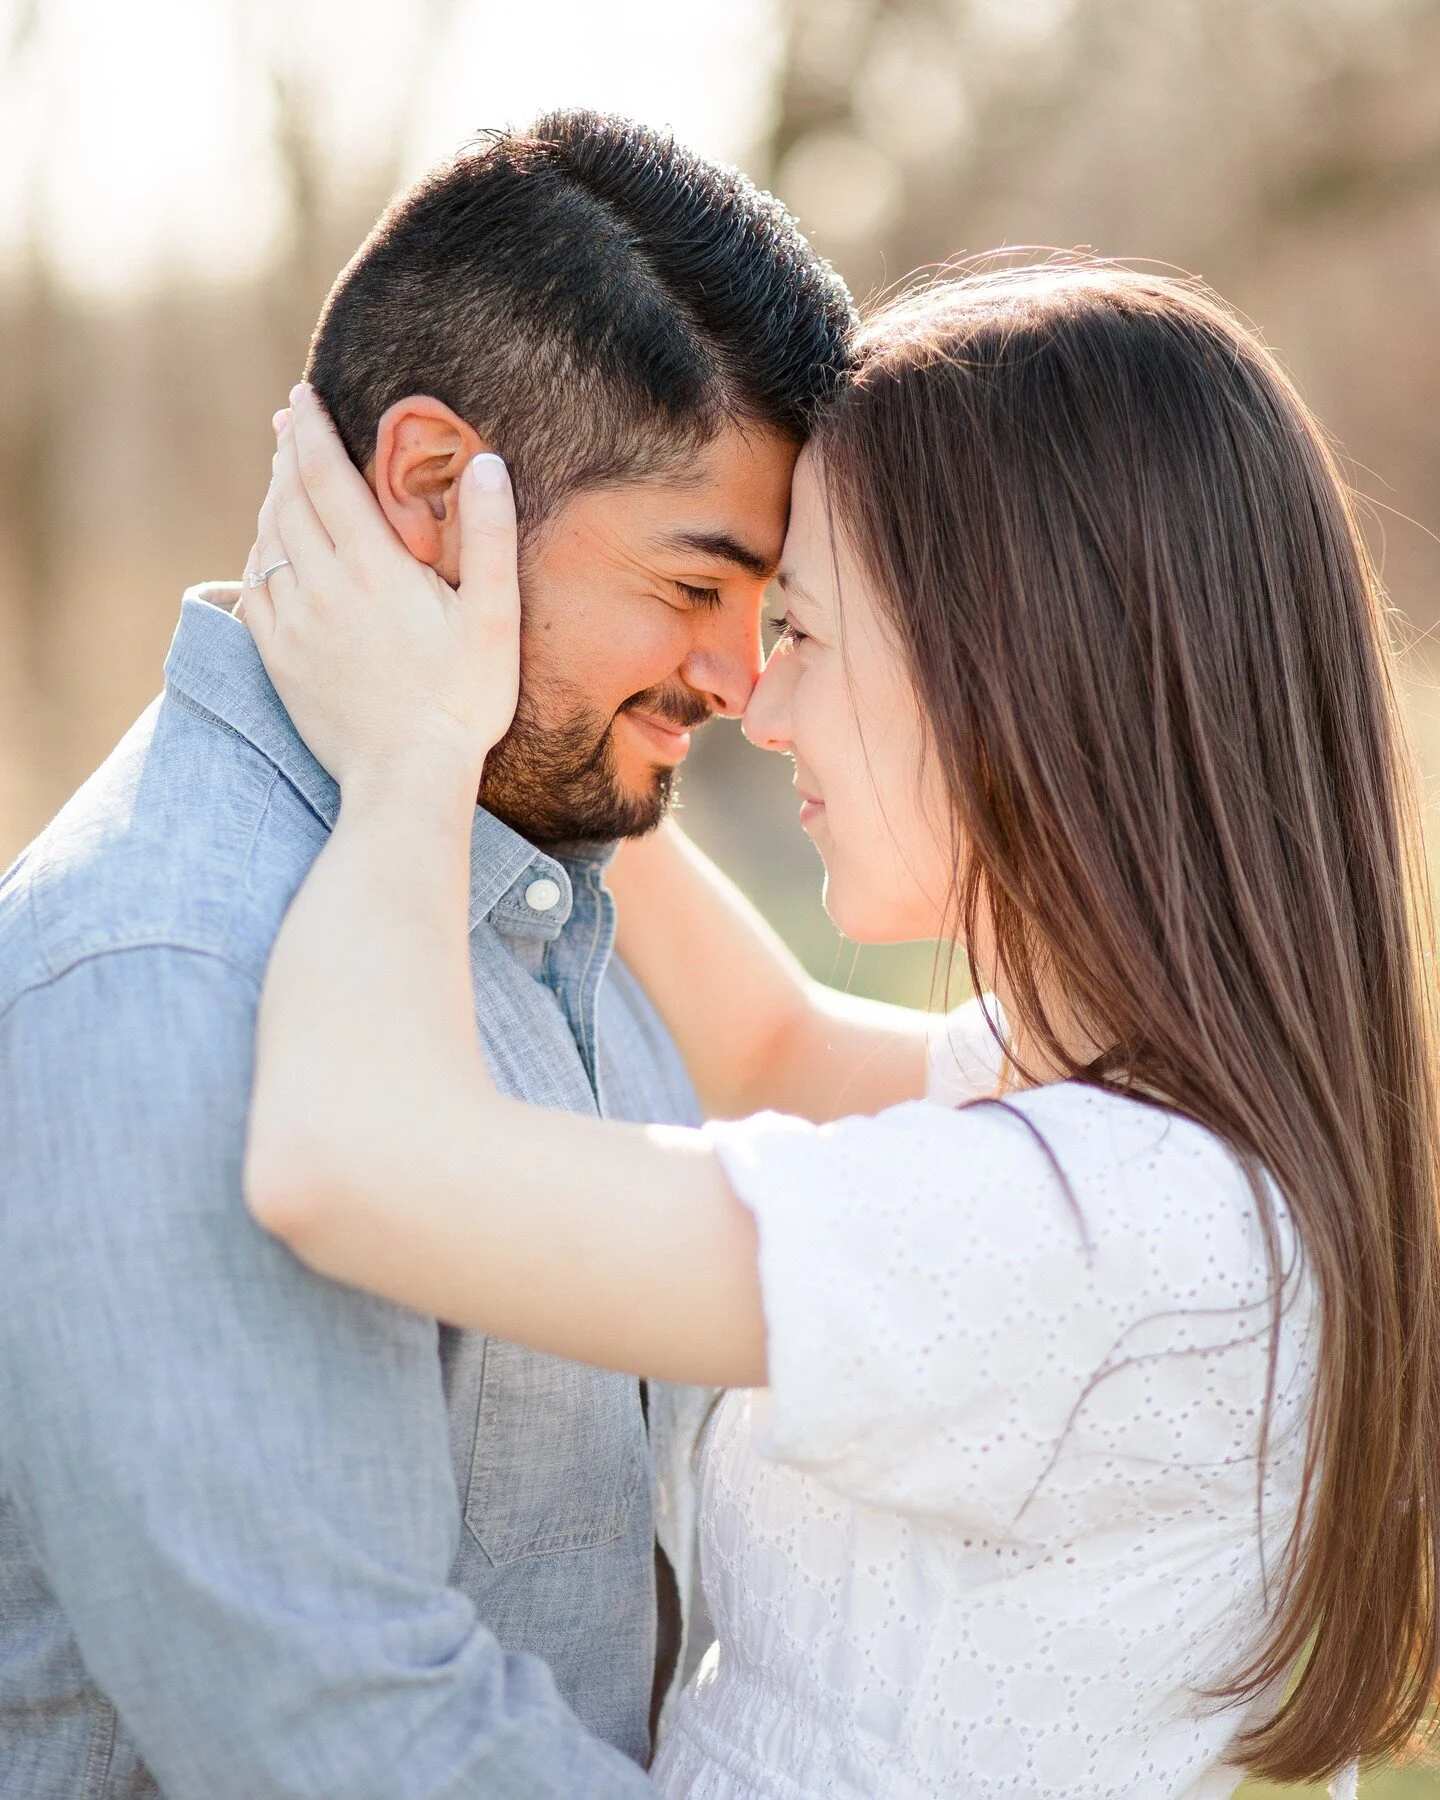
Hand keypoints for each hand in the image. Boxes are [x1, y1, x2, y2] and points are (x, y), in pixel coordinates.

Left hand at [241, 385, 519, 799]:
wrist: (407, 778)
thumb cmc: (464, 700)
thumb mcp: (495, 617)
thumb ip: (492, 536)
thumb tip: (488, 463)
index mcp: (374, 567)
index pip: (327, 476)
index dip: (311, 431)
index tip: (301, 399)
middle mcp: (322, 586)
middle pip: (289, 499)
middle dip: (288, 455)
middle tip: (289, 424)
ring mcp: (293, 624)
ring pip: (267, 540)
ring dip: (272, 500)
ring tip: (283, 478)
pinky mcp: (278, 658)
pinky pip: (255, 588)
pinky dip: (260, 555)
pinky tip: (271, 550)